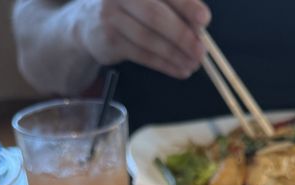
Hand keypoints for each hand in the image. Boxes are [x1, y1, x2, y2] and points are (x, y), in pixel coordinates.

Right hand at [78, 0, 210, 78]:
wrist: (90, 22)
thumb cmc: (130, 8)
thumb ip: (173, 7)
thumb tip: (199, 28)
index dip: (186, 5)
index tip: (204, 20)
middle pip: (156, 16)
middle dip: (182, 35)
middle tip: (201, 51)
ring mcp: (113, 16)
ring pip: (149, 39)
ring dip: (175, 55)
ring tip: (193, 65)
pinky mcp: (110, 40)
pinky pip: (142, 55)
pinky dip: (164, 64)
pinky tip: (179, 69)